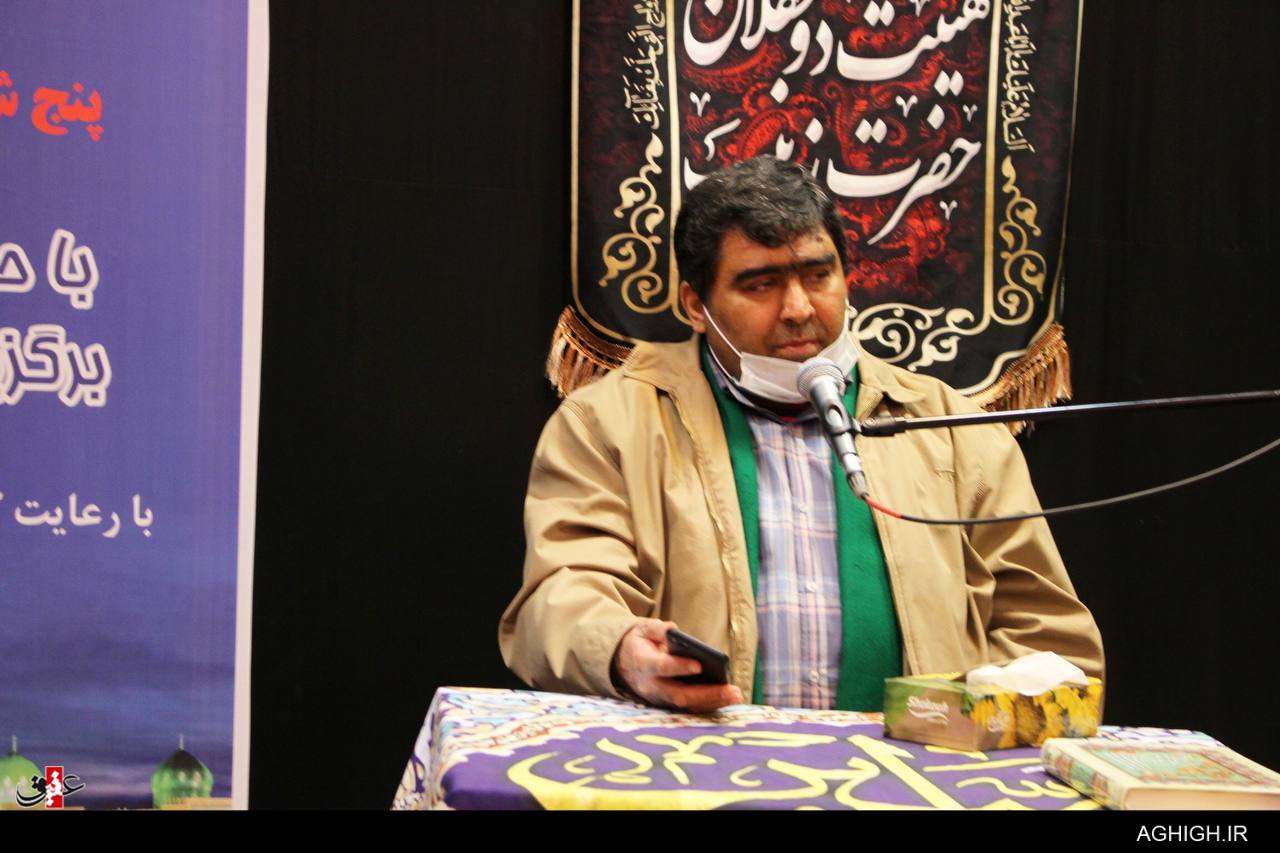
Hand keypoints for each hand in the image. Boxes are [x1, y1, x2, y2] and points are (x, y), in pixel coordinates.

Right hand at [612, 619, 743, 711]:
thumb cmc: (640, 643)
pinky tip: (730, 698)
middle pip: (679, 695)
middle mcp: (651, 686)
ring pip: (687, 705)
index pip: (661, 667)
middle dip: (706, 693)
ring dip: (713, 702)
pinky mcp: (668, 704)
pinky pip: (691, 708)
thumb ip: (657, 629)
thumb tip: (673, 629)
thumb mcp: (642, 629)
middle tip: (731, 689)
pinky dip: (710, 705)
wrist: (623, 663)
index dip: (679, 667)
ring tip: (736, 694)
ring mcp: (659, 699)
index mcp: (642, 664)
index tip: (699, 664)